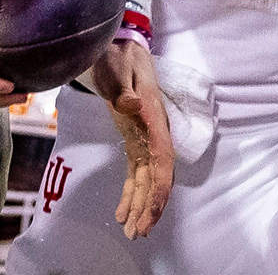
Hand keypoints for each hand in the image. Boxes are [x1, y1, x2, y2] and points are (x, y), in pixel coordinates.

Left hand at [88, 39, 175, 236]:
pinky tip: (121, 212)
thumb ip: (122, 88)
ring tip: (130, 230)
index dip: (159, 189)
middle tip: (137, 232)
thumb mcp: (115, 68)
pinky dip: (131, 192)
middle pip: (157, 176)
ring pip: (148, 178)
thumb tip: (132, 106)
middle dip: (149, 206)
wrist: (118, 46)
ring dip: (140, 204)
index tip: (150, 212)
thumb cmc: (115, 56)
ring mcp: (146, 136)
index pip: (162, 160)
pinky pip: (137, 172)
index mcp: (153, 117)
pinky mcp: (135, 139)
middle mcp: (154, 131)